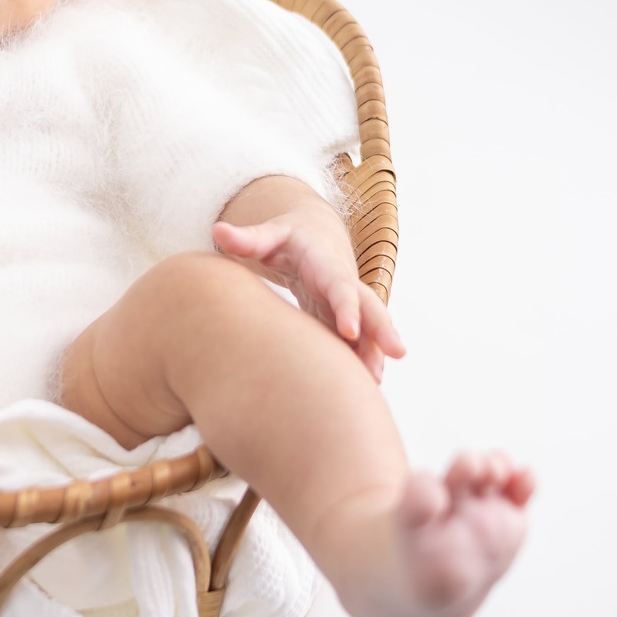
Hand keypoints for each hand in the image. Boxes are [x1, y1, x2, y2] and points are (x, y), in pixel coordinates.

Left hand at [212, 213, 404, 381]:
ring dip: (372, 353)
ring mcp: (343, 304)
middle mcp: (341, 284)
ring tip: (375, 383)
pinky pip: (353, 341)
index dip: (346, 306)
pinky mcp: (337, 319)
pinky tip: (362, 386)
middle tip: (398, 353)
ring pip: (365, 329)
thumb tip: (218, 231)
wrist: (311, 235)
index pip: (339, 285)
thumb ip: (246, 237)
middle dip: (381, 329)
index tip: (349, 330)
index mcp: (325, 264)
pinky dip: (359, 360)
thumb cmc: (286, 236)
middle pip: (368, 306)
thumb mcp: (268, 233)